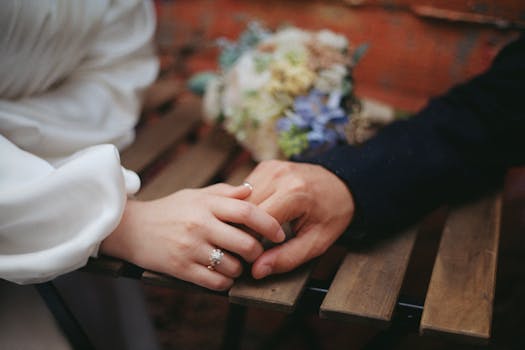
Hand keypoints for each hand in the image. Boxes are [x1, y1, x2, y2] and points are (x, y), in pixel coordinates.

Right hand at [100, 183, 284, 290]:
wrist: (131, 228)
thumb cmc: (169, 210)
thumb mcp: (195, 195)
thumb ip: (224, 193)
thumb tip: (251, 190)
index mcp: (206, 204)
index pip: (247, 212)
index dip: (269, 224)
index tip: (279, 233)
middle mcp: (200, 225)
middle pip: (246, 243)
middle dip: (258, 251)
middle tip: (257, 252)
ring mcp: (190, 248)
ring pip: (233, 266)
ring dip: (241, 268)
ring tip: (236, 263)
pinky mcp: (180, 269)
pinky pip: (216, 282)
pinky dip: (226, 282)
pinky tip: (223, 275)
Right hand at [244, 160, 354, 278]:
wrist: (342, 184)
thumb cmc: (332, 214)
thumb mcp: (316, 243)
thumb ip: (287, 258)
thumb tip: (257, 270)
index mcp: (293, 193)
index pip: (254, 221)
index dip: (249, 242)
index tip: (252, 256)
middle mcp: (278, 175)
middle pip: (243, 208)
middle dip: (243, 230)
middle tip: (250, 246)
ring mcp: (270, 167)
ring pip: (239, 199)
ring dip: (242, 217)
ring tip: (255, 231)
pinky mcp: (264, 166)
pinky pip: (245, 191)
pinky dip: (247, 205)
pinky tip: (257, 215)